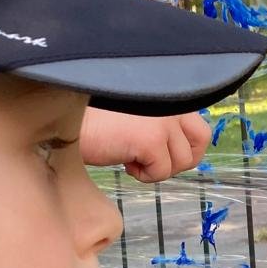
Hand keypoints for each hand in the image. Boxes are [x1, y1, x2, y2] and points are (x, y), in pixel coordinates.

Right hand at [79, 108, 211, 179]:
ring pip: (180, 161)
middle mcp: (170, 101)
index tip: (162, 153)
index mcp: (168, 92)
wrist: (66, 124)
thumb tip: (182, 151)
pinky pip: (161, 172)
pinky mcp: (151, 139)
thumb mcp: (138, 115)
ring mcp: (163, 120)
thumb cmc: (95, 121)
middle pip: (200, 142)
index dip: (184, 147)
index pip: (199, 126)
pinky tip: (124, 161)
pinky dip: (143, 175)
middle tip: (154, 161)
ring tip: (131, 157)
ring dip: (156, 168)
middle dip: (179, 160)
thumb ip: (161, 123)